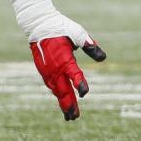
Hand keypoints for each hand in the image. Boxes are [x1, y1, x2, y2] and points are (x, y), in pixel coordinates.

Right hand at [8, 0, 105, 120]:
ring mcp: (46, 69)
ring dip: (63, 102)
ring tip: (69, 116)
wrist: (37, 23)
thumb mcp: (77, 32)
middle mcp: (54, 66)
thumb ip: (89, 45)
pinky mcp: (42, 69)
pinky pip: (51, 84)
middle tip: (74, 117)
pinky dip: (57, 93)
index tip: (84, 92)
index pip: (73, 73)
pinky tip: (61, 100)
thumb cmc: (60, 27)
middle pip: (63, 89)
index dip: (79, 83)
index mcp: (64, 57)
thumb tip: (103, 58)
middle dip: (69, 104)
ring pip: (56, 90)